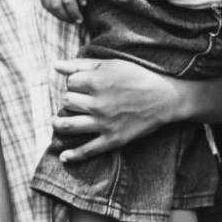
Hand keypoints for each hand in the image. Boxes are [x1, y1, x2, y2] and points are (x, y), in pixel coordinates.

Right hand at [40, 0, 89, 23]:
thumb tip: (82, 5)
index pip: (69, 1)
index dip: (74, 12)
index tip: (81, 18)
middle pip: (56, 5)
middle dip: (66, 17)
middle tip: (76, 20)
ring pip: (48, 5)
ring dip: (57, 14)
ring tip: (68, 17)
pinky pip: (43, 0)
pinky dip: (50, 8)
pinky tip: (58, 10)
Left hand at [50, 57, 181, 162]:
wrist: (166, 98)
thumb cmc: (138, 76)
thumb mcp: (110, 64)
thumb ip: (81, 64)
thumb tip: (55, 65)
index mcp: (96, 82)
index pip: (69, 83)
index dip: (72, 83)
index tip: (80, 85)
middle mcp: (97, 103)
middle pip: (67, 102)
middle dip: (68, 100)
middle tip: (75, 101)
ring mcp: (104, 123)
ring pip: (69, 125)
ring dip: (58, 124)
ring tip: (56, 122)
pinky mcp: (113, 139)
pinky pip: (88, 150)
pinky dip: (74, 155)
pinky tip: (64, 157)